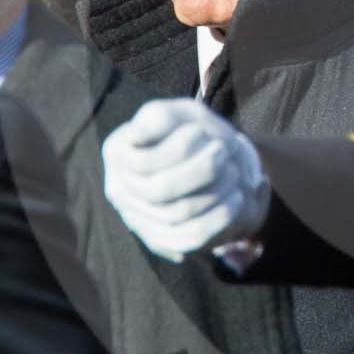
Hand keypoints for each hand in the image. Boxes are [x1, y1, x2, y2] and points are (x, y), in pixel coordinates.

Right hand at [101, 99, 268, 263]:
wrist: (213, 167)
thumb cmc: (196, 134)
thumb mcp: (185, 114)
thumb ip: (163, 118)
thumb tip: (139, 135)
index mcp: (117, 151)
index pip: (145, 157)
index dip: (181, 145)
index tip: (201, 131)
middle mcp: (118, 186)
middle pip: (161, 188)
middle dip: (202, 169)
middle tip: (224, 152)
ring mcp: (135, 217)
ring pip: (178, 213)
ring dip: (216, 191)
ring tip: (233, 173)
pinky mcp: (159, 238)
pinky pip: (191, 236)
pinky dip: (220, 216)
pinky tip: (237, 198)